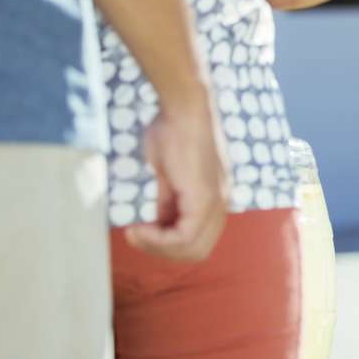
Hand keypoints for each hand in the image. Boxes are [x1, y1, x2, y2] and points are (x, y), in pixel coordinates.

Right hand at [125, 92, 230, 262]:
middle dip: (162, 251)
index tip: (140, 230)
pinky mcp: (205, 198)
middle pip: (197, 251)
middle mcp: (222, 203)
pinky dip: (158, 239)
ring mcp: (216, 202)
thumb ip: (168, 200)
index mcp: (215, 198)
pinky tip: (139, 228)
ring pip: (193, 248)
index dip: (167, 244)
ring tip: (136, 232)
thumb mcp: (167, 174)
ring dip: (158, 247)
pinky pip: (185, 236)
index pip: (198, 240)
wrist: (184, 108)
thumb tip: (157, 221)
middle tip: (137, 236)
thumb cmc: (172, 131)